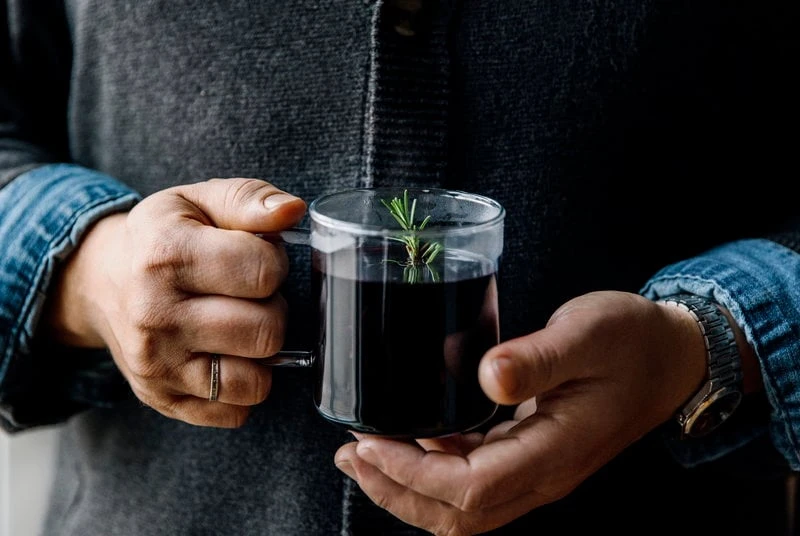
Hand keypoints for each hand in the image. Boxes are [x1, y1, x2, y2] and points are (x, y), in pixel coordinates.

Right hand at [45, 178, 306, 427]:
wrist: (102, 282)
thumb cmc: (164, 238)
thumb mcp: (199, 201)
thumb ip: (250, 199)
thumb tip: (292, 210)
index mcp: (166, 255)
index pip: (264, 272)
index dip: (274, 262)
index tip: (256, 258)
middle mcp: (154, 315)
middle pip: (266, 330)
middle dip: (272, 309)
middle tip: (249, 296)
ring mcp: (156, 365)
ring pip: (255, 381)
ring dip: (261, 353)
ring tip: (239, 325)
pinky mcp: (161, 399)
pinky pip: (235, 413)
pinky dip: (243, 387)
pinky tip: (226, 355)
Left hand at [334, 291, 708, 534]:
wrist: (670, 356)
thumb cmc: (631, 343)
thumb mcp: (587, 336)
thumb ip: (537, 358)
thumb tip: (487, 376)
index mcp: (553, 453)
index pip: (468, 489)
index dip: (412, 475)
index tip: (370, 442)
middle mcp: (542, 474)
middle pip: (457, 514)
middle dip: (396, 492)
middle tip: (351, 455)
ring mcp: (537, 469)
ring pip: (463, 505)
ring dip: (408, 486)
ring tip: (364, 453)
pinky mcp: (530, 453)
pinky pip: (474, 479)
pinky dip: (433, 469)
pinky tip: (411, 440)